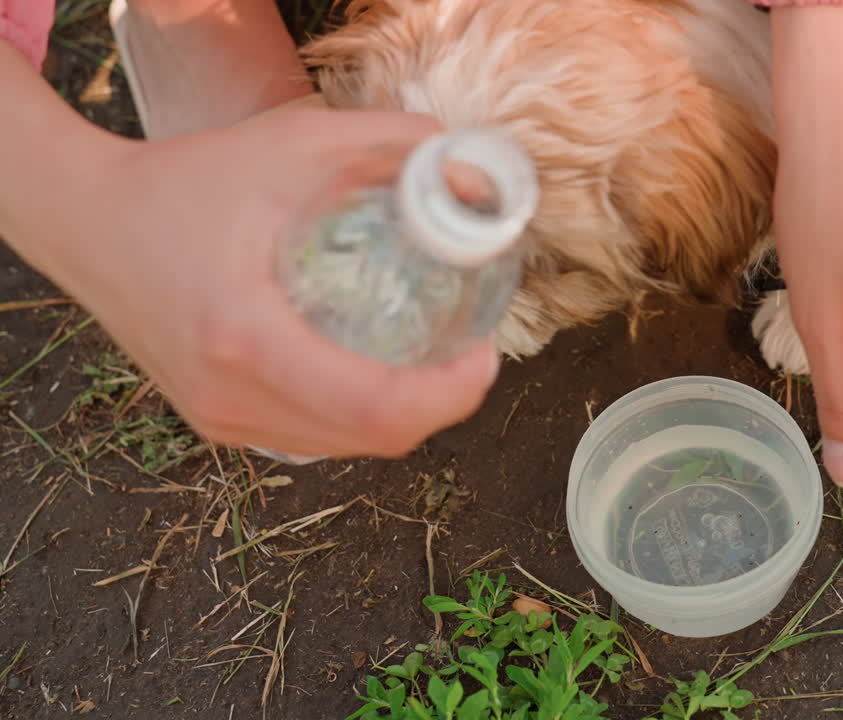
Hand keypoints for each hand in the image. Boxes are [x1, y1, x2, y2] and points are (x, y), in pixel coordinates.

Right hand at [10, 103, 499, 457]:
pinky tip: (378, 368)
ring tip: (433, 356)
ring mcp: (222, 422)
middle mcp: (232, 398)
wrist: (88, 224)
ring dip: (405, 413)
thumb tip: (472, 174)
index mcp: (247, 339)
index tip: (482, 352)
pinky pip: (316, 438)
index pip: (377, 410)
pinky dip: (361, 415)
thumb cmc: (185, 183)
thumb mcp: (294, 143)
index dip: (449, 395)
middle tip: (469, 348)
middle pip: (374, 439)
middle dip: (441, 403)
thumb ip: (391, 145)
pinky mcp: (220, 424)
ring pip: (348, 447)